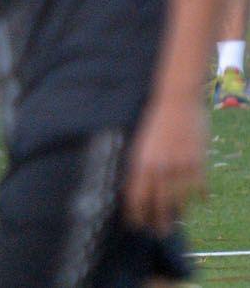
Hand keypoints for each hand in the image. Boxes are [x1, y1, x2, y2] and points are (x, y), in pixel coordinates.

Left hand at [122, 95, 206, 235]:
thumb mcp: (140, 144)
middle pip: (157, 204)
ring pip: (179, 200)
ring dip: (178, 213)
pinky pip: (199, 187)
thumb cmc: (154, 121)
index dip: (135, 214)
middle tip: (158, 233)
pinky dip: (199, 196)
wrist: (175, 102)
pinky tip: (200, 202)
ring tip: (177, 221)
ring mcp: (179, 167)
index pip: (135, 197)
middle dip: (157, 221)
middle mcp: (158, 169)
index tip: (135, 225)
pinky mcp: (197, 163)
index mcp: (139, 163)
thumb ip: (140, 165)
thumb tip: (138, 186)